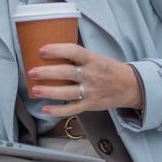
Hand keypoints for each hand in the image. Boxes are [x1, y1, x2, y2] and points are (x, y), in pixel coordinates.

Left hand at [27, 43, 142, 116]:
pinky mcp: (90, 104)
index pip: (74, 51)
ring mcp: (90, 91)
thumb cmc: (108, 69)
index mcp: (92, 59)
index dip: (57, 50)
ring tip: (35, 90)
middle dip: (48, 72)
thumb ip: (78, 56)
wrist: (129, 86)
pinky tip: (45, 109)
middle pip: (67, 72)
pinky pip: (72, 109)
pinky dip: (58, 111)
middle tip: (32, 72)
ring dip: (50, 91)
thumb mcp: (96, 57)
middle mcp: (91, 75)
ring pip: (68, 92)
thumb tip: (52, 50)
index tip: (42, 50)